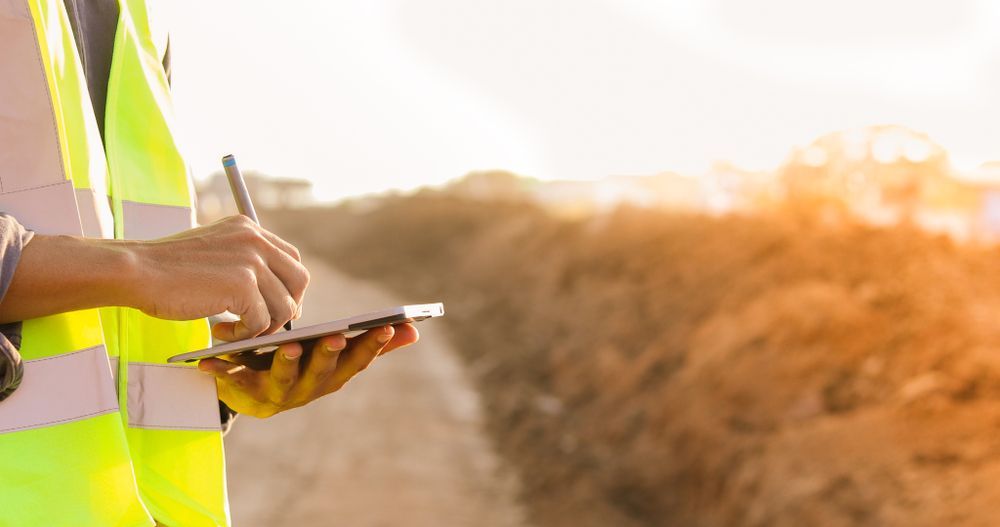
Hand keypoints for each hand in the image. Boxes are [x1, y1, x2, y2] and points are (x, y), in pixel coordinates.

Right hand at [129, 215, 308, 337]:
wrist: (136, 270)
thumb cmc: (166, 267)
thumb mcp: (213, 249)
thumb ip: (242, 260)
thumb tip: (271, 290)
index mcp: (248, 228)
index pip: (291, 258)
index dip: (289, 287)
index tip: (277, 307)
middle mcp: (255, 240)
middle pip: (299, 280)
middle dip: (289, 307)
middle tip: (267, 326)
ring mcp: (251, 262)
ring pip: (283, 306)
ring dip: (262, 327)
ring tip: (232, 332)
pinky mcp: (243, 286)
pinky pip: (261, 322)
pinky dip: (244, 335)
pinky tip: (220, 332)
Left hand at [198, 323, 418, 417]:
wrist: (250, 392)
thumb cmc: (299, 363)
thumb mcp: (335, 353)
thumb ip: (372, 344)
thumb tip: (415, 330)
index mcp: (332, 375)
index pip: (357, 361)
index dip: (373, 346)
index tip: (387, 325)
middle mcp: (308, 389)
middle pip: (323, 374)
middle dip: (329, 356)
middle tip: (335, 337)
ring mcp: (277, 394)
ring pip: (284, 380)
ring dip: (287, 364)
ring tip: (289, 345)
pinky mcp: (243, 394)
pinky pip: (232, 384)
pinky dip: (221, 372)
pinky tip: (209, 361)